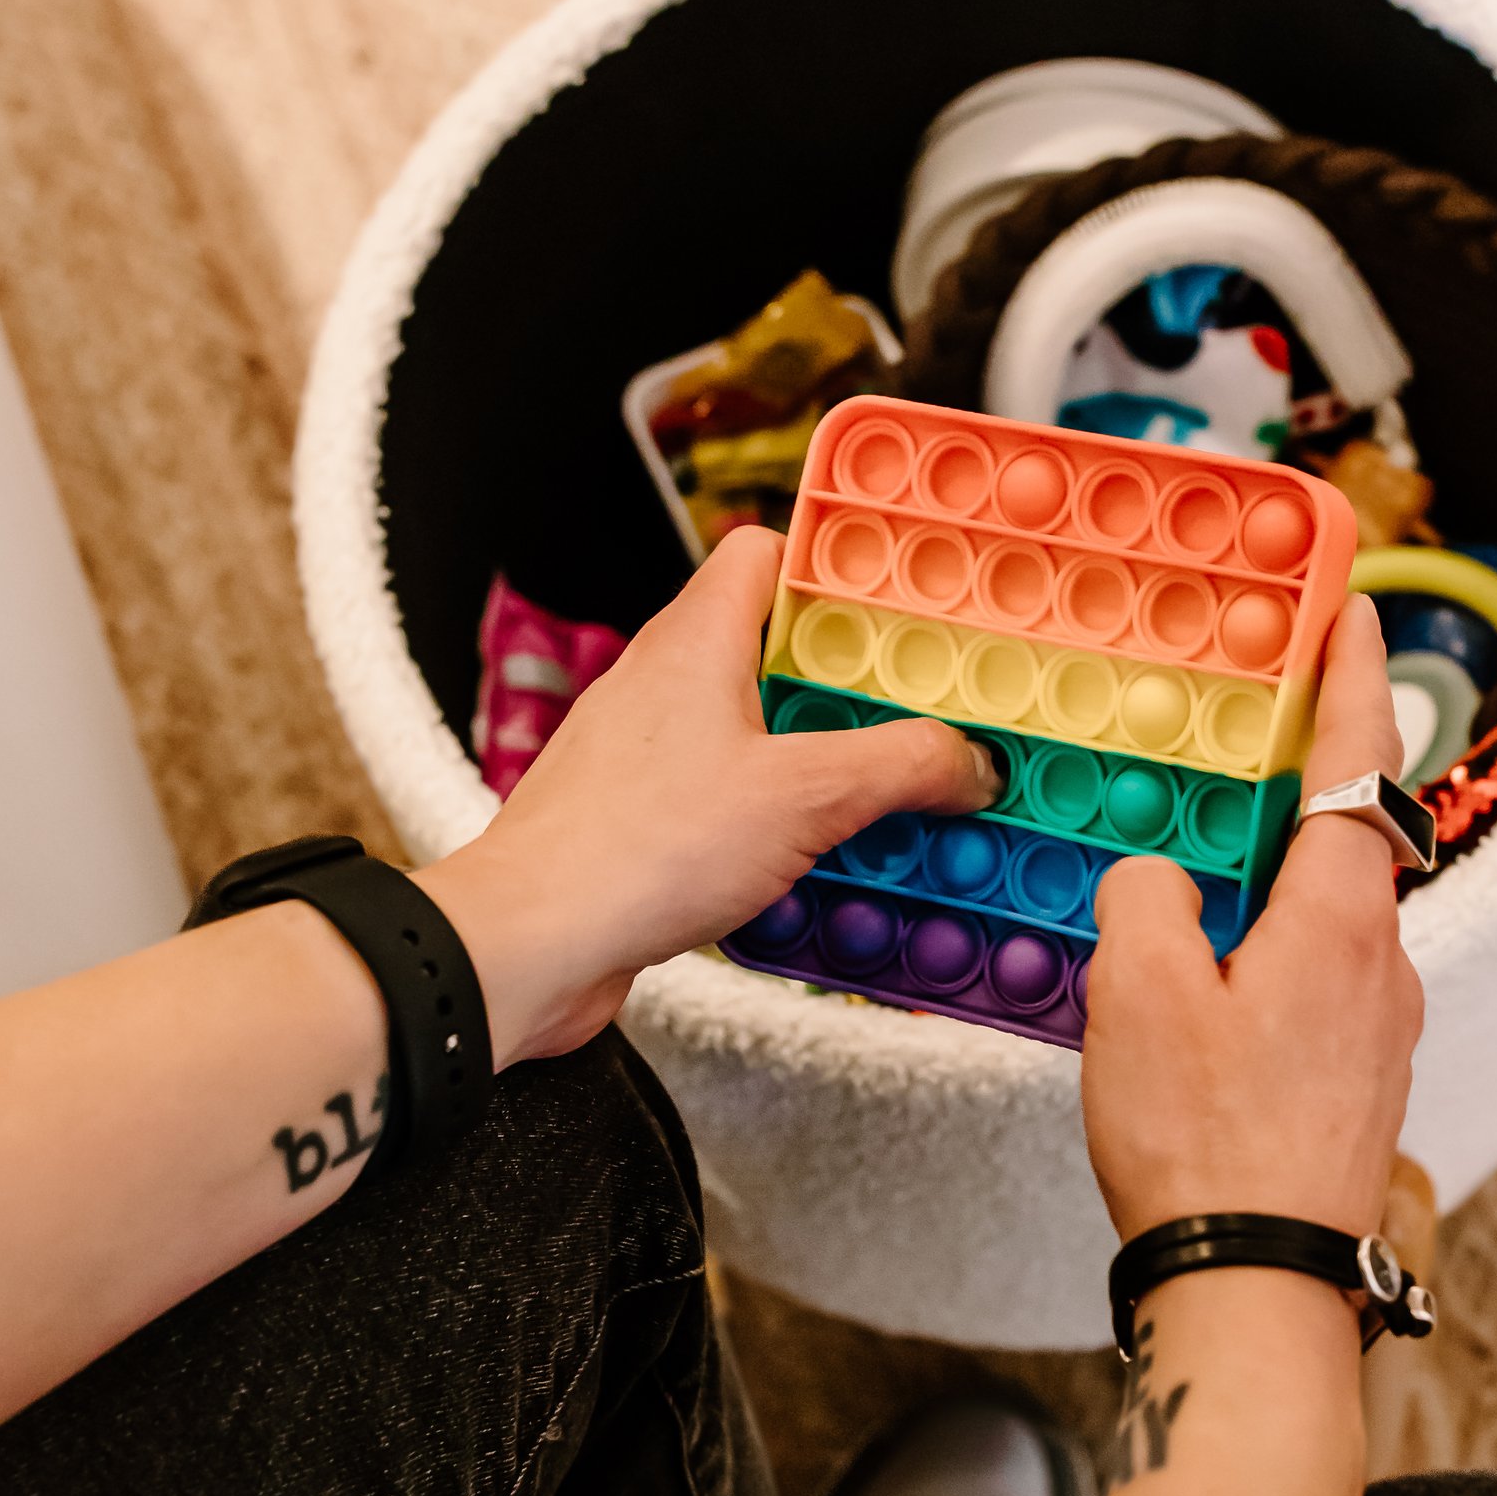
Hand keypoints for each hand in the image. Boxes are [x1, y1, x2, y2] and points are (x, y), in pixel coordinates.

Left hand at [418, 530, 996, 1062]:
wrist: (532, 943)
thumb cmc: (633, 850)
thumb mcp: (804, 798)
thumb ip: (898, 768)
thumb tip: (964, 761)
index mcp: (698, 641)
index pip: (766, 552)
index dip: (837, 566)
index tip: (907, 606)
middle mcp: (666, 685)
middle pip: (777, 653)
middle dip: (854, 692)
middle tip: (922, 721)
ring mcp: (648, 754)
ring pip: (756, 735)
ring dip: (823, 768)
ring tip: (888, 802)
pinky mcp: (641, 820)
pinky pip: (730, 803)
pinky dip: (780, 826)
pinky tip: (819, 869)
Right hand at [1081, 595, 1424, 1241]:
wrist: (1259, 1288)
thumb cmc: (1205, 1144)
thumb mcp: (1138, 991)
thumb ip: (1144, 899)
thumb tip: (1159, 884)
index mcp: (1342, 917)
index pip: (1358, 763)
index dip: (1348, 678)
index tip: (1348, 611)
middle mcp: (1384, 966)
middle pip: (1347, 841)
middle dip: (1298, 784)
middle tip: (1247, 736)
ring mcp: (1381, 1032)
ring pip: (1329, 921)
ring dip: (1275, 883)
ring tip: (1202, 872)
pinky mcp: (1360, 1089)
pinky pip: (1317, 987)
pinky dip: (1271, 955)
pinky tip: (1210, 986)